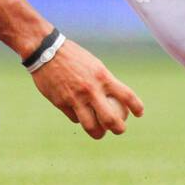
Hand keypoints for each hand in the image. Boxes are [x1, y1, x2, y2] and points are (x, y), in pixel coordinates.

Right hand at [30, 39, 144, 138]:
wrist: (46, 51)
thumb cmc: (72, 56)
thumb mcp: (93, 65)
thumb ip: (103, 81)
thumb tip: (114, 96)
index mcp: (102, 77)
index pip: (126, 95)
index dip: (136, 107)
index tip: (139, 114)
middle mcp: (91, 89)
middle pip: (110, 119)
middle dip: (118, 128)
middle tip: (119, 129)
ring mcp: (75, 98)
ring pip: (91, 125)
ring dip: (98, 133)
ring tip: (100, 133)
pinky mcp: (61, 103)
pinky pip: (75, 118)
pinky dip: (80, 119)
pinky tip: (81, 117)